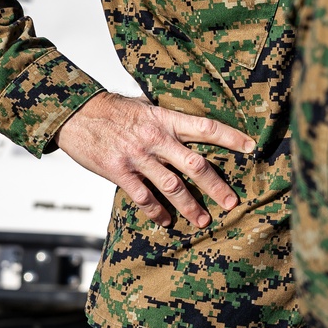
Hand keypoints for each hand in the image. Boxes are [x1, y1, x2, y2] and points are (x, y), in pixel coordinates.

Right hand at [55, 92, 255, 228]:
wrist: (76, 113)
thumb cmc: (113, 109)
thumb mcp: (144, 106)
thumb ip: (167, 119)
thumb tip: (188, 123)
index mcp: (165, 119)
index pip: (205, 127)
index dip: (230, 137)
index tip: (252, 147)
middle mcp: (156, 138)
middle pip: (195, 164)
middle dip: (216, 186)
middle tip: (232, 203)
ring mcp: (138, 157)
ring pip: (172, 186)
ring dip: (189, 206)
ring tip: (202, 221)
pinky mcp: (119, 172)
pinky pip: (143, 197)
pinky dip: (156, 211)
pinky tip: (165, 221)